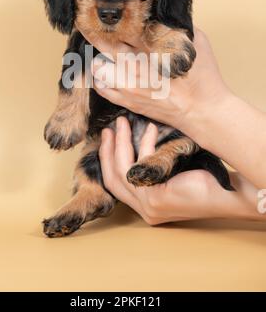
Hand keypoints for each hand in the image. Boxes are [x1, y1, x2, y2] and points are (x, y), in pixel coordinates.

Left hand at [88, 27, 230, 131]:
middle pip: (103, 45)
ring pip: (98, 67)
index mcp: (151, 49)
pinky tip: (106, 71)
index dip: (108, 17)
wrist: (202, 111)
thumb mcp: (197, 41)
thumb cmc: (203, 76)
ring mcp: (128, 86)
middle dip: (93, 32)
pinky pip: (101, 87)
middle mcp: (135, 67)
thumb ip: (175, 25)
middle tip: (86, 23)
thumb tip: (160, 13)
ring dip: (98, 57)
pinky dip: (100, 77)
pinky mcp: (127, 101)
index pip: (121, 27)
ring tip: (102, 51)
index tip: (98, 8)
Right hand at [99, 117, 264, 223]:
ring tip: (123, 124)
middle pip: (112, 178)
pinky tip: (152, 130)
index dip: (108, 158)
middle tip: (109, 129)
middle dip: (108, 151)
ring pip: (122, 170)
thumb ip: (149, 166)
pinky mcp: (155, 198)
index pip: (115, 183)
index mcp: (146, 205)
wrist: (226, 192)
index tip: (108, 137)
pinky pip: (141, 165)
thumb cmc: (202, 180)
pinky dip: (145, 143)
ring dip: (121, 143)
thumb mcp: (168, 173)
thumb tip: (134, 138)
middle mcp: (144, 209)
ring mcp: (148, 206)